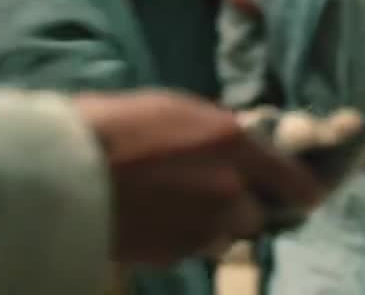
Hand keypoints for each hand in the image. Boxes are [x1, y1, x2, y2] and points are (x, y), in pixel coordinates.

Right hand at [75, 91, 323, 266]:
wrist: (61, 173)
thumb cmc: (111, 125)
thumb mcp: (174, 108)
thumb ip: (216, 133)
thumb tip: (236, 144)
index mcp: (233, 145)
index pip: (297, 183)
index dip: (302, 189)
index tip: (303, 192)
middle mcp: (229, 192)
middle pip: (255, 215)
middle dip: (238, 206)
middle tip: (206, 189)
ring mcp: (202, 230)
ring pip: (222, 236)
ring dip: (209, 225)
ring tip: (170, 204)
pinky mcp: (173, 256)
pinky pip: (190, 248)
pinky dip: (178, 237)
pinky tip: (149, 217)